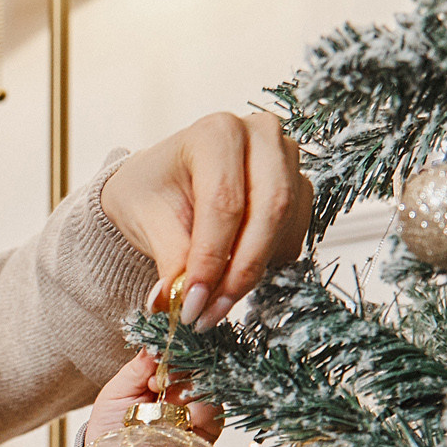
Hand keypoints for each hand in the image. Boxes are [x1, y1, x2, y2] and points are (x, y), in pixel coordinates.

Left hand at [85, 347, 221, 446]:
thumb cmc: (110, 426)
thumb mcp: (117, 390)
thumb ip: (137, 367)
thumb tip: (155, 344)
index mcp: (165, 379)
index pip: (182, 355)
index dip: (175, 352)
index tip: (156, 359)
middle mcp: (184, 394)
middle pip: (200, 369)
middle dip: (181, 371)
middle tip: (157, 382)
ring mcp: (195, 413)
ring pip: (210, 390)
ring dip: (189, 391)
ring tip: (165, 399)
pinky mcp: (204, 436)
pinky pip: (214, 417)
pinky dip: (200, 411)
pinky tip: (182, 414)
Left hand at [100, 112, 312, 329]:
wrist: (162, 184)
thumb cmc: (151, 192)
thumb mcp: (146, 221)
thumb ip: (170, 259)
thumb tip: (177, 302)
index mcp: (216, 133)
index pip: (224, 202)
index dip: (210, 259)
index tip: (190, 304)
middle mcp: (261, 136)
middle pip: (270, 209)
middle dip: (240, 271)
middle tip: (208, 314)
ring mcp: (287, 160)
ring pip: (285, 226)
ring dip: (251, 273)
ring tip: (212, 305)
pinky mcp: (299, 188)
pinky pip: (292, 235)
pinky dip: (264, 265)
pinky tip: (231, 275)